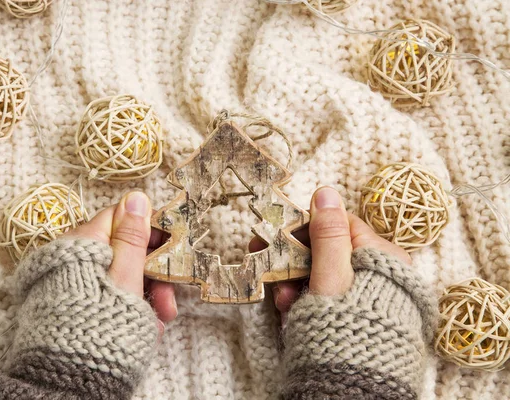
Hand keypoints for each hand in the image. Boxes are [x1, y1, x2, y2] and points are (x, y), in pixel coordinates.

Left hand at [64, 191, 177, 335]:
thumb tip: (136, 197)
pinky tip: (144, 328)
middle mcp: (75, 257)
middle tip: (169, 300)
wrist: (67, 376)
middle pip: (124, 250)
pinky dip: (129, 308)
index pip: (121, 217)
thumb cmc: (99, 323)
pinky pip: (108, 295)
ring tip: (160, 322)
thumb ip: (132, 237)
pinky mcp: (73, 302)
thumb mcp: (125, 277)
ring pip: (120, 275)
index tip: (173, 249)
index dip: (150, 231)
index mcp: (85, 242)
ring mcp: (72, 281)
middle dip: (153, 273)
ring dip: (147, 295)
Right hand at [251, 186, 411, 323]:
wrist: (352, 388)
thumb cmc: (345, 330)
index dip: (303, 226)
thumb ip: (328, 235)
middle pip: (327, 248)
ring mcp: (368, 290)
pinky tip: (290, 309)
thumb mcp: (332, 278)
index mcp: (381, 255)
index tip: (273, 233)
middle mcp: (378, 269)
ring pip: (323, 271)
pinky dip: (306, 297)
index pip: (338, 223)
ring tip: (282, 301)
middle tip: (269, 269)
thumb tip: (326, 191)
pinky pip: (327, 292)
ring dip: (296, 281)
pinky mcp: (357, 308)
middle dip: (295, 259)